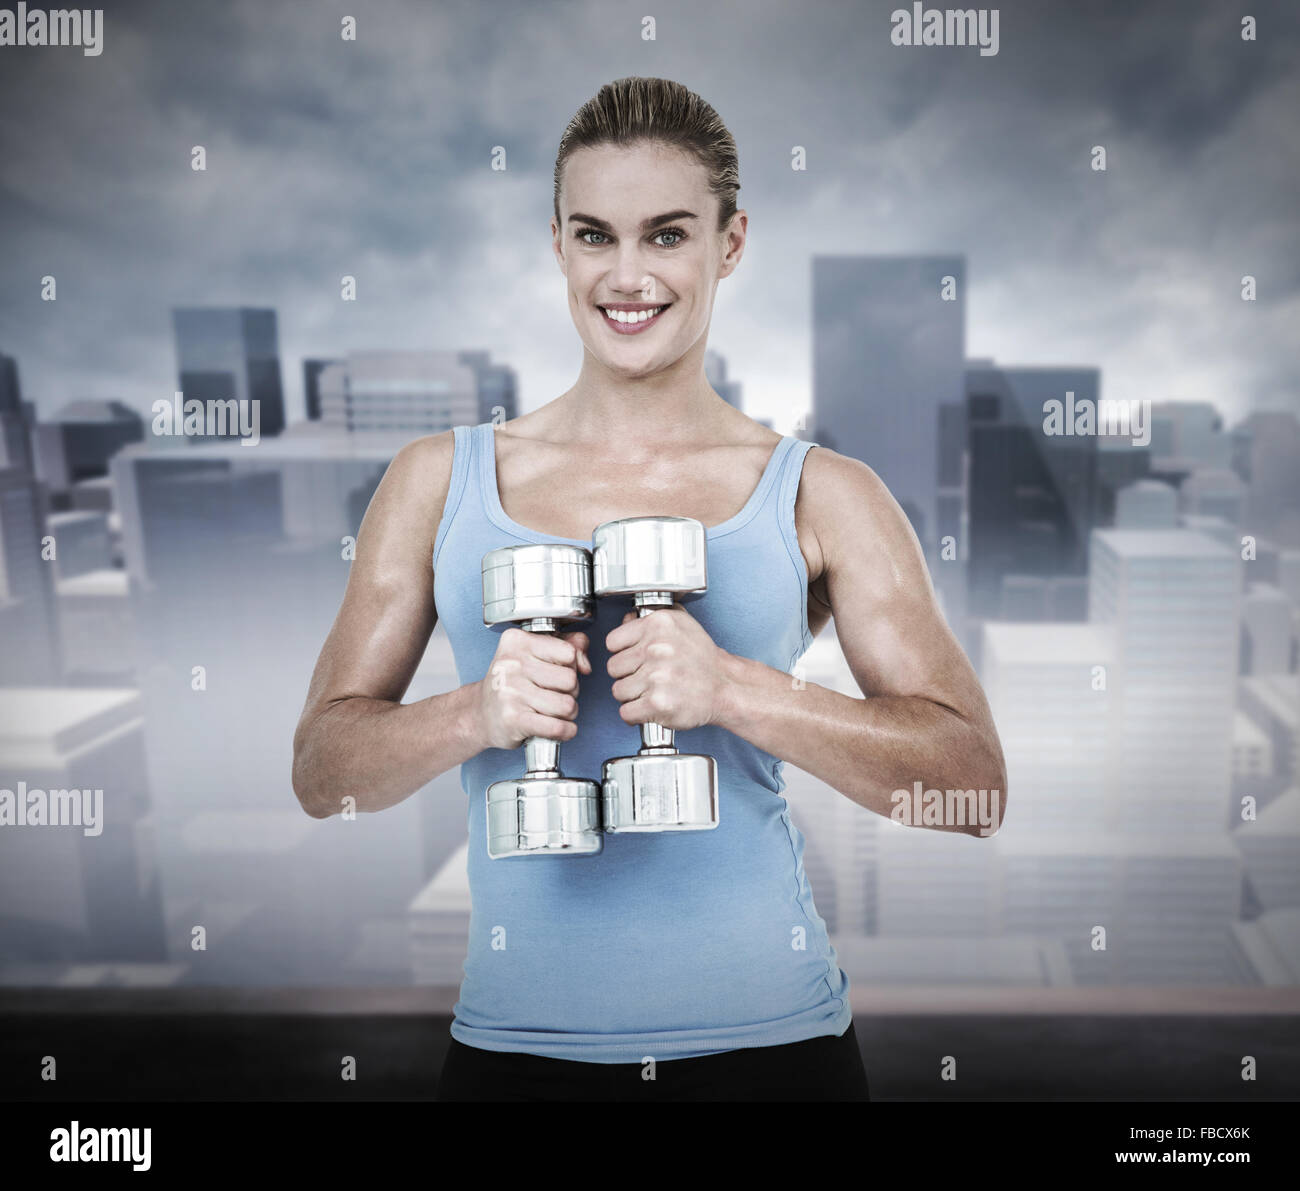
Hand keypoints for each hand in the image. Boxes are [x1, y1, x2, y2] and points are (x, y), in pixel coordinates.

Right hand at [475, 628, 590, 749]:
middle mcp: (511, 664)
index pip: (568, 652)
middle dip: (571, 692)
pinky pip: (557, 726)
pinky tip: (560, 728)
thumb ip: (568, 646)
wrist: (480, 714)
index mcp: (517, 642)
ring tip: (554, 711)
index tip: (558, 672)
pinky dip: (566, 731)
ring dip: (568, 713)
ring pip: (567, 705)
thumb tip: (585, 663)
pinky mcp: (513, 719)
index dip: (570, 666)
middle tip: (555, 695)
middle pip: (570, 680)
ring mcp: (510, 692)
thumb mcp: (535, 655)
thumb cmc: (512, 683)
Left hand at [605, 606, 730, 731]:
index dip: (622, 653)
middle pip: (613, 668)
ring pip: (618, 691)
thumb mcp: (681, 625)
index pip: (613, 642)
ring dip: (632, 696)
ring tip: (652, 691)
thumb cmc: (703, 659)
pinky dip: (636, 714)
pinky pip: (626, 712)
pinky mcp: (657, 703)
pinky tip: (650, 707)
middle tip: (647, 677)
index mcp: (659, 625)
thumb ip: (649, 621)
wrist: (725, 687)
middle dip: (627, 675)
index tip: (634, 658)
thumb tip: (625, 620)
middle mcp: (656, 648)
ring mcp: (656, 677)